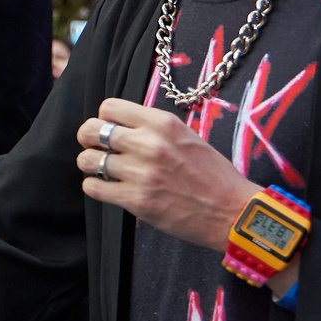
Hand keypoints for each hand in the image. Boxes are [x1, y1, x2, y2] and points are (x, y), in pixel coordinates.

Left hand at [76, 99, 260, 250]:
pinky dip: (95, 187)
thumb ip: (153, 128)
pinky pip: (93, 187)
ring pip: (87, 160)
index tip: (110, 129)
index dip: (104, 119)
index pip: (109, 107)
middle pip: (91, 130)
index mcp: (162, 123)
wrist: (233, 212)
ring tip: (102, 170)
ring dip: (90, 165)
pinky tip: (107, 188)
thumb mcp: (186, 136)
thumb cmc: (213, 175)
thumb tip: (121, 126)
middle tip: (95, 148)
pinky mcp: (136, 200)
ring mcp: (141, 173)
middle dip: (88, 139)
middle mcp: (149, 143)